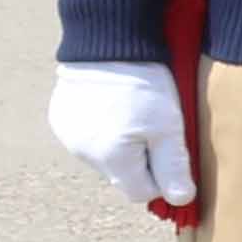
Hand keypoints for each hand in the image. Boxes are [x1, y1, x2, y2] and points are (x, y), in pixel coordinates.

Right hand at [48, 59, 195, 211]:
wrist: (107, 41)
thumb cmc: (143, 84)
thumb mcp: (168, 125)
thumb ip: (173, 167)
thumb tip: (181, 200)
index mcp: (111, 159)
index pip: (141, 193)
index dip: (162, 178)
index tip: (171, 152)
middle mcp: (83, 154)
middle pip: (122, 174)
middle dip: (142, 159)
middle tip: (154, 125)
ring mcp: (68, 136)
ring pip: (104, 155)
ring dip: (120, 143)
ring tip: (133, 109)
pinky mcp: (60, 118)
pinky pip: (86, 135)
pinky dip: (101, 126)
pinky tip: (112, 103)